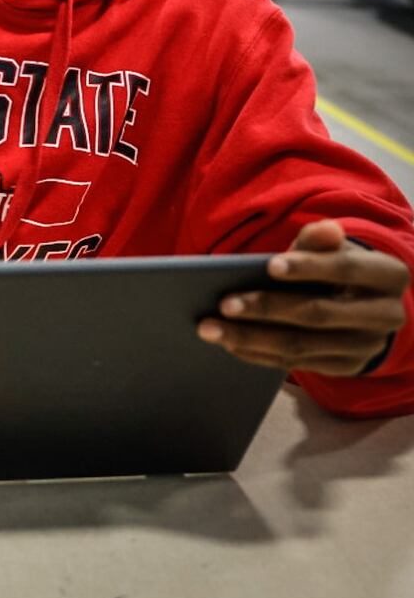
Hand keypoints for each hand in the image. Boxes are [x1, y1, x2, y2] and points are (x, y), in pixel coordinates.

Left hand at [199, 220, 409, 375]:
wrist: (364, 304)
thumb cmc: (338, 267)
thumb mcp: (333, 248)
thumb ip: (320, 240)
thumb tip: (325, 229)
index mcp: (387, 276)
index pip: (345, 269)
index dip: (308, 267)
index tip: (269, 265)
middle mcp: (385, 315)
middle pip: (317, 313)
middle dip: (267, 308)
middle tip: (223, 304)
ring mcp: (365, 346)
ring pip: (301, 345)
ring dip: (251, 337)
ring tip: (210, 328)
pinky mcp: (345, 367)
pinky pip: (296, 363)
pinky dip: (258, 353)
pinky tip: (228, 343)